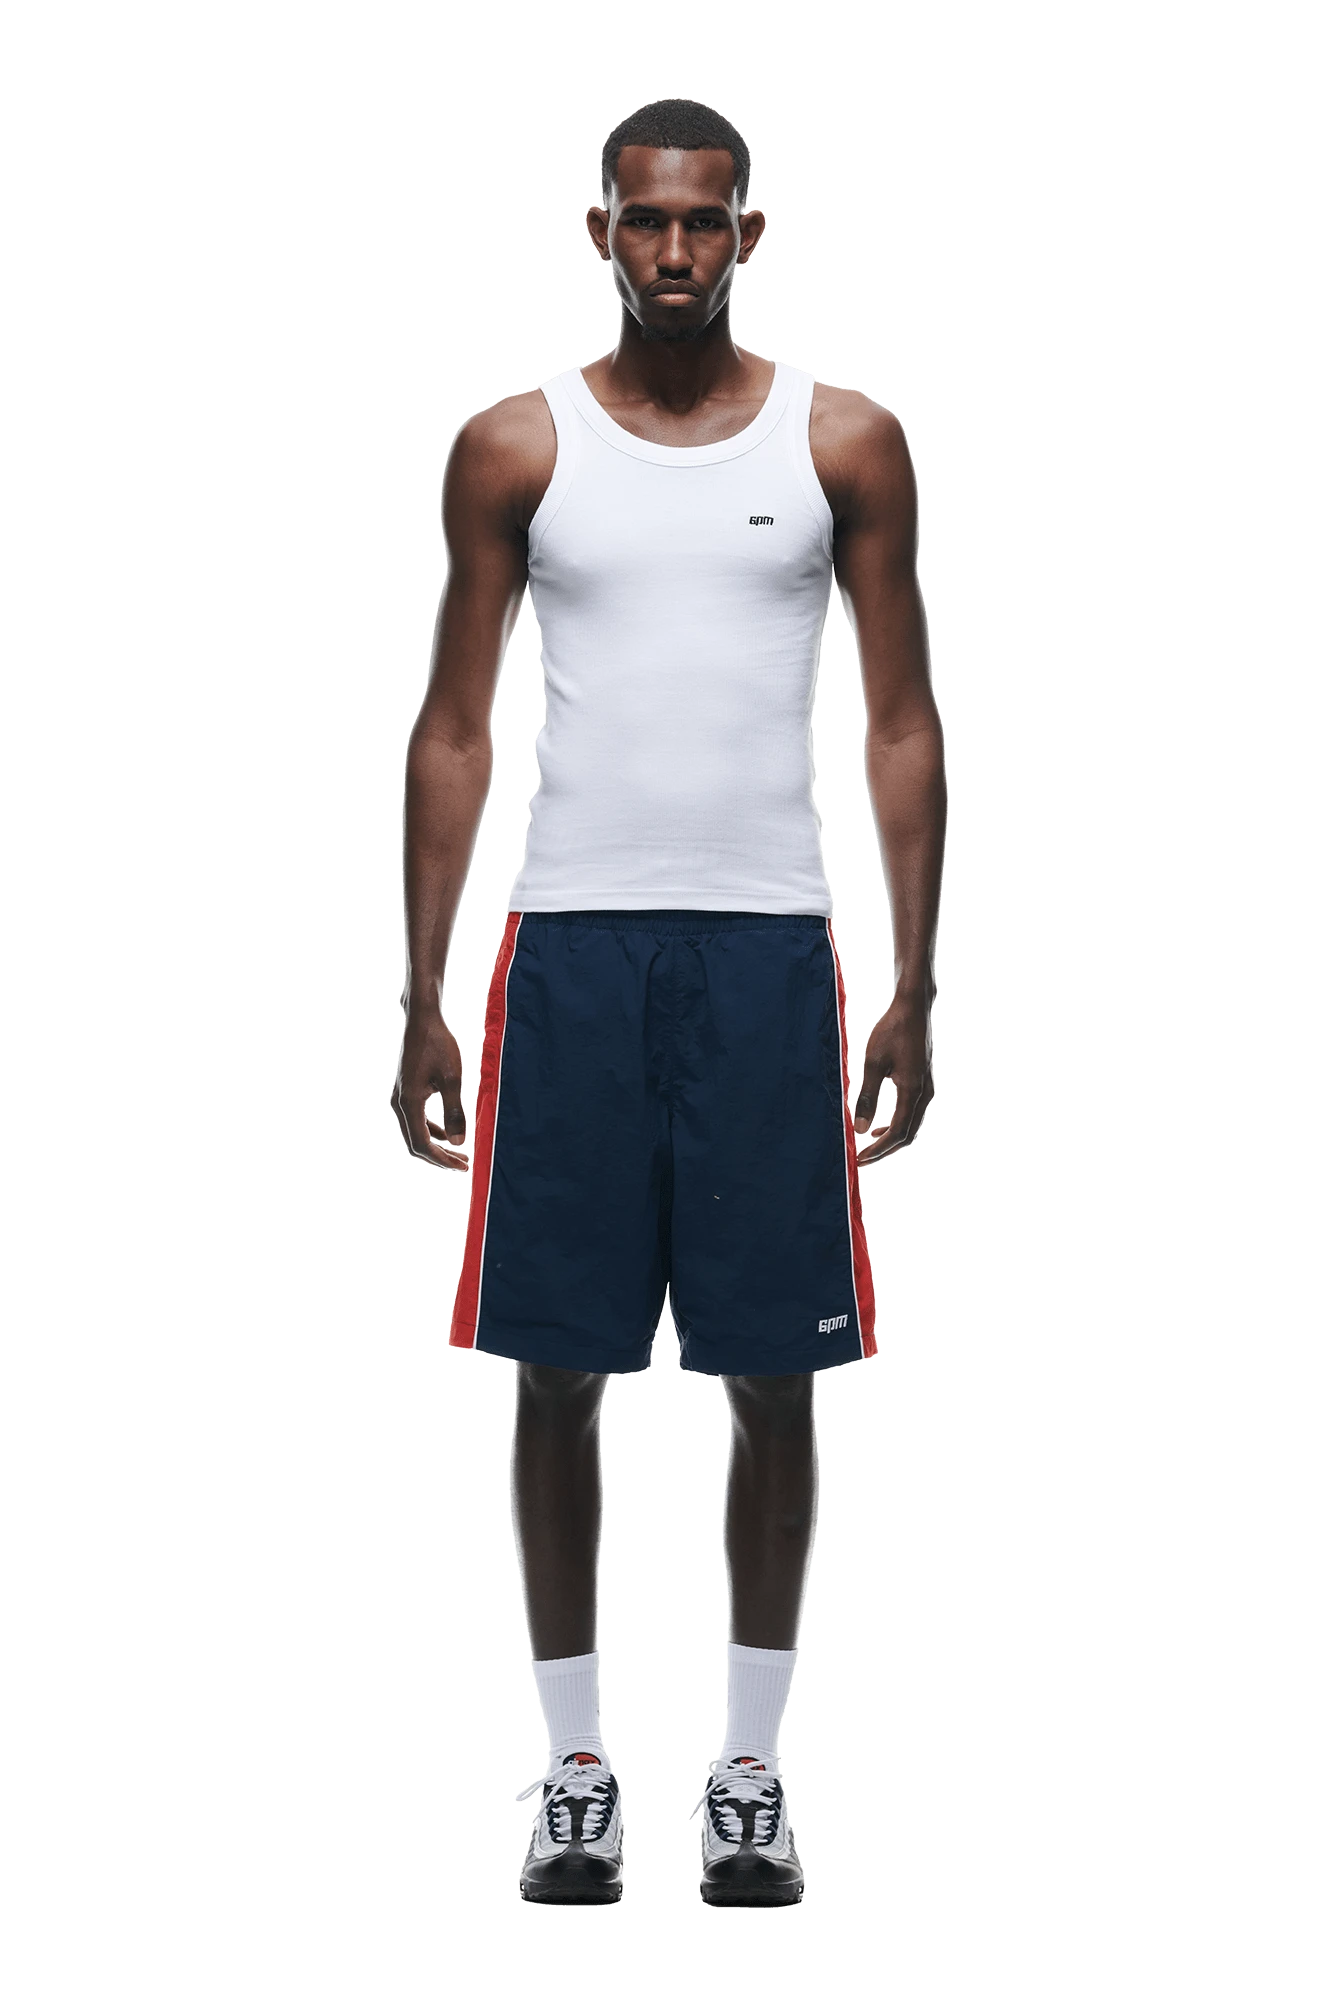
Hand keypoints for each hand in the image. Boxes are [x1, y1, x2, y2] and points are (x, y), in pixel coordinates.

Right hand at [392, 1008, 471, 1170]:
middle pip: (415, 1142)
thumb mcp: (452, 1079)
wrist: (422, 1022)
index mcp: (409, 1102)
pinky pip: (416, 1120)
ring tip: (457, 1153)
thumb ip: (454, 1111)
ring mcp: (401, 1098)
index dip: (442, 1158)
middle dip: (439, 1156)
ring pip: (415, 1132)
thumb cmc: (438, 1046)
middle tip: (462, 1163)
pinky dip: (431, 1130)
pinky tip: (447, 1133)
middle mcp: (400, 1103)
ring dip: (435, 1144)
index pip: (422, 1143)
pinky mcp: (406, 1092)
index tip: (462, 1164)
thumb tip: (457, 1142)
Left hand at [852, 989, 935, 1164]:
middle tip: (861, 1158)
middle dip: (884, 1149)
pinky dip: (896, 1124)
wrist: (913, 1010)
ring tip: (868, 1145)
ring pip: (911, 1125)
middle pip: (907, 1134)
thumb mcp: (873, 1063)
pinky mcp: (923, 1083)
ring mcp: (926, 1089)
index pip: (897, 1132)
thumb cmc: (892, 1032)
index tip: (859, 1159)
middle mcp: (924, 1094)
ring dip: (890, 1138)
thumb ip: (868, 1096)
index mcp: (913, 1091)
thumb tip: (860, 1128)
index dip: (878, 1150)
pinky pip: (912, 1113)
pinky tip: (879, 1125)